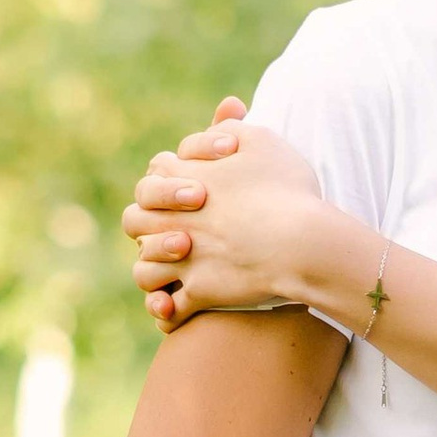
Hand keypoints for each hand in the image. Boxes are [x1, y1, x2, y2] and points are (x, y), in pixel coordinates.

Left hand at [122, 107, 346, 329]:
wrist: (302, 241)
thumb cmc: (287, 189)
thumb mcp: (262, 141)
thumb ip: (230, 128)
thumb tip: (219, 123)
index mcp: (181, 179)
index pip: (154, 173)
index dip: (170, 178)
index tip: (197, 188)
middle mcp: (172, 220)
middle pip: (135, 220)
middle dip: (148, 223)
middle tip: (179, 230)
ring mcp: (183, 261)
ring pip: (144, 270)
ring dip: (153, 269)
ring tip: (174, 270)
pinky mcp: (199, 293)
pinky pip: (170, 311)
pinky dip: (167, 314)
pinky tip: (175, 311)